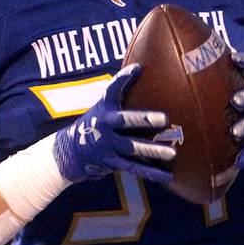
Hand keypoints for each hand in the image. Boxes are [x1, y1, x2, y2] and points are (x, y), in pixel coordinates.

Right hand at [51, 64, 174, 183]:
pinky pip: (134, 168)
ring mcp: (108, 146)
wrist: (71, 150)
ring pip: (133, 148)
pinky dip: (152, 173)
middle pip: (126, 122)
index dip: (123, 78)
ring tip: (172, 154)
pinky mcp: (112, 163)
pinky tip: (169, 177)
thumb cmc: (96, 122)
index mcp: (104, 109)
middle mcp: (104, 126)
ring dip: (153, 151)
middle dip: (144, 119)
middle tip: (164, 118)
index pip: (112, 90)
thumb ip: (120, 92)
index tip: (137, 68)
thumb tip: (141, 67)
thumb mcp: (103, 106)